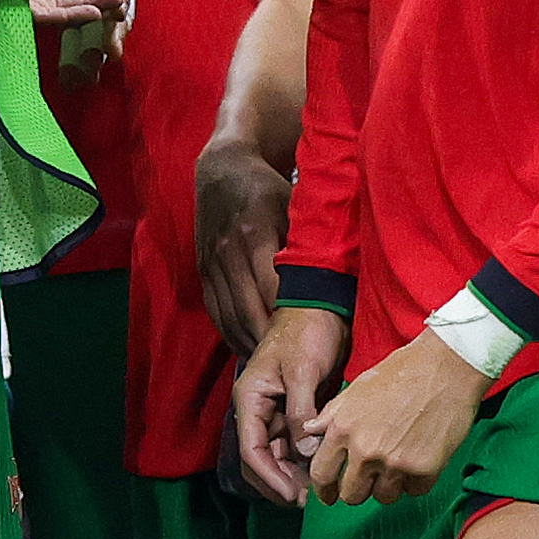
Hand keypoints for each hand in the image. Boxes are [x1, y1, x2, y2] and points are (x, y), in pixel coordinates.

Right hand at [196, 139, 291, 354]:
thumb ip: (306, 242)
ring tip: (271, 366)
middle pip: (250, 311)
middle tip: (292, 368)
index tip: (308, 345)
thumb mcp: (292, 206)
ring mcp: (213, 263)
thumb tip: (336, 280)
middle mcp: (230, 251)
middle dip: (269, 344)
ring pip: (230, 317)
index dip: (288, 321)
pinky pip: (216, 312)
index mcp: (257, 233)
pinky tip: (248, 349)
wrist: (223, 171)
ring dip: (250, 345)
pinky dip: (231, 334)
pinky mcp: (202, 271)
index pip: (274, 290)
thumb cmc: (268, 190)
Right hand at [234, 306, 347, 504]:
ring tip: (318, 492)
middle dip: (280, 482)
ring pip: (277, 456)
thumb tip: (306, 453)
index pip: (251, 450)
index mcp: (250, 398)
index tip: (293, 495)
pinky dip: (303, 461)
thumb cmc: (307, 332)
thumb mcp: (302, 371)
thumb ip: (300, 412)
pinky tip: (321, 471)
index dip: (270, 477)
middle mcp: (258, 409)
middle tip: (309, 500)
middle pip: (260, 460)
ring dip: (292, 475)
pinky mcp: (294, 411)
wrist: (322, 306)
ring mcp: (275, 412)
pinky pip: (293, 445)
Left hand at [305, 328, 489, 506]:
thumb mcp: (357, 388)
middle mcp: (365, 449)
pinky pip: (414, 491)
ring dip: (389, 485)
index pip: (322, 474)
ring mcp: (395, 462)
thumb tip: (309, 431)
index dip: (324, 489)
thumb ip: (331, 415)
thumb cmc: (402, 371)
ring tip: (399, 462)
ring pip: (384, 497)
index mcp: (343, 428)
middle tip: (370, 479)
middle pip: (352, 495)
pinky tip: (420, 458)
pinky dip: (416, 481)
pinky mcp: (424, 469)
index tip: (331, 494)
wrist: (446, 366)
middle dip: (359, 490)